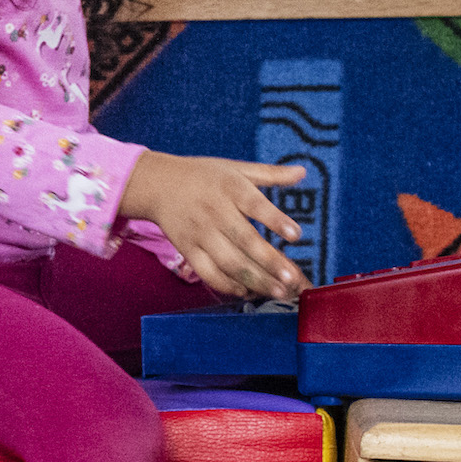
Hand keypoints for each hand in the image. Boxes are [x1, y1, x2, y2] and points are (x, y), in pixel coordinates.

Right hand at [118, 153, 311, 299]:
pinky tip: (248, 292)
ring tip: (278, 292)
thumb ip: (270, 173)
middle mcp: (215, 212)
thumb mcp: (235, 168)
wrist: (157, 185)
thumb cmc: (202, 176)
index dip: (276, 221)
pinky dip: (228, 285)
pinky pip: (208, 272)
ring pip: (229, 262)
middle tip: (292, 279)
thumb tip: (303, 172)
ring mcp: (200, 234)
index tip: (296, 236)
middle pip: (245, 241)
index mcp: (230, 188)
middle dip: (270, 262)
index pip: (255, 205)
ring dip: (254, 280)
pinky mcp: (188, 250)